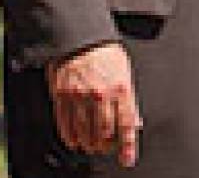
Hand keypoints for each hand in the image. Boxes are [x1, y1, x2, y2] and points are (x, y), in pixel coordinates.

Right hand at [46, 41, 140, 166]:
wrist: (80, 39)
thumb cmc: (106, 55)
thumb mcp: (126, 73)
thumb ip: (131, 100)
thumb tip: (136, 122)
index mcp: (121, 88)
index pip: (127, 124)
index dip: (128, 145)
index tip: (128, 159)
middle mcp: (101, 95)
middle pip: (105, 132)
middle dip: (107, 146)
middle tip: (107, 148)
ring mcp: (80, 97)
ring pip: (85, 132)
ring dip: (89, 144)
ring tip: (92, 147)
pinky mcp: (62, 97)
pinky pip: (66, 125)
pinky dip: (71, 137)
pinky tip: (75, 141)